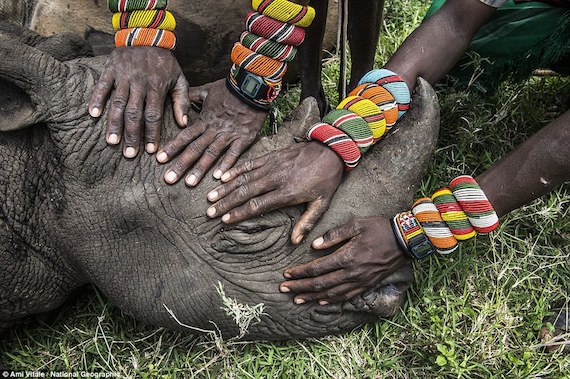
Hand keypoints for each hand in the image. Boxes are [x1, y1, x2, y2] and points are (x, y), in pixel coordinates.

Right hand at [89, 47, 189, 156]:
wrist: (148, 34)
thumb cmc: (165, 61)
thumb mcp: (179, 78)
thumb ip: (181, 101)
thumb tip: (183, 124)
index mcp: (157, 86)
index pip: (154, 115)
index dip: (152, 133)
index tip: (151, 151)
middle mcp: (139, 82)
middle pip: (134, 113)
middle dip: (132, 135)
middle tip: (129, 154)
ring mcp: (123, 75)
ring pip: (117, 103)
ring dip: (114, 124)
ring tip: (112, 142)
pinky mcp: (111, 68)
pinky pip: (102, 86)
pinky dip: (97, 99)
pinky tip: (93, 115)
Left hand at [157, 79, 267, 186]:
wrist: (252, 86)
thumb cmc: (230, 88)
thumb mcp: (207, 89)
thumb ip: (192, 96)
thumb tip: (178, 98)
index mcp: (204, 120)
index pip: (185, 136)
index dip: (172, 148)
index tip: (159, 159)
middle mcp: (214, 130)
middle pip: (194, 149)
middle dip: (180, 165)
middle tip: (168, 179)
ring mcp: (229, 135)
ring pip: (211, 154)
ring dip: (200, 169)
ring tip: (189, 183)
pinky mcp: (244, 138)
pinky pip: (234, 153)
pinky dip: (227, 165)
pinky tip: (219, 178)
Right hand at [206, 142, 343, 243]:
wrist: (331, 150)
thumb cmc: (326, 179)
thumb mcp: (322, 203)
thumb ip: (307, 222)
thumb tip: (295, 241)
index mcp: (287, 192)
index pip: (257, 205)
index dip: (240, 213)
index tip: (225, 219)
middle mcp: (275, 179)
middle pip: (245, 192)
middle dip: (226, 203)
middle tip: (210, 212)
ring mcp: (272, 166)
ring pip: (244, 178)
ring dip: (226, 188)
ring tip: (211, 197)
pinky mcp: (271, 156)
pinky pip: (250, 164)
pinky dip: (235, 170)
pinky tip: (222, 176)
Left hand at [279, 217, 408, 304]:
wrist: (405, 241)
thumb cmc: (380, 228)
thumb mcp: (356, 224)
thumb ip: (334, 235)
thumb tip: (314, 246)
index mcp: (347, 257)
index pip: (317, 268)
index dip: (300, 272)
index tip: (287, 274)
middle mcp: (352, 273)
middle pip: (320, 284)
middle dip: (300, 287)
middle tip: (283, 289)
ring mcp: (360, 281)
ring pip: (331, 293)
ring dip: (312, 297)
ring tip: (297, 299)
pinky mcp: (367, 285)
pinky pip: (346, 297)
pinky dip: (331, 300)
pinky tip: (321, 302)